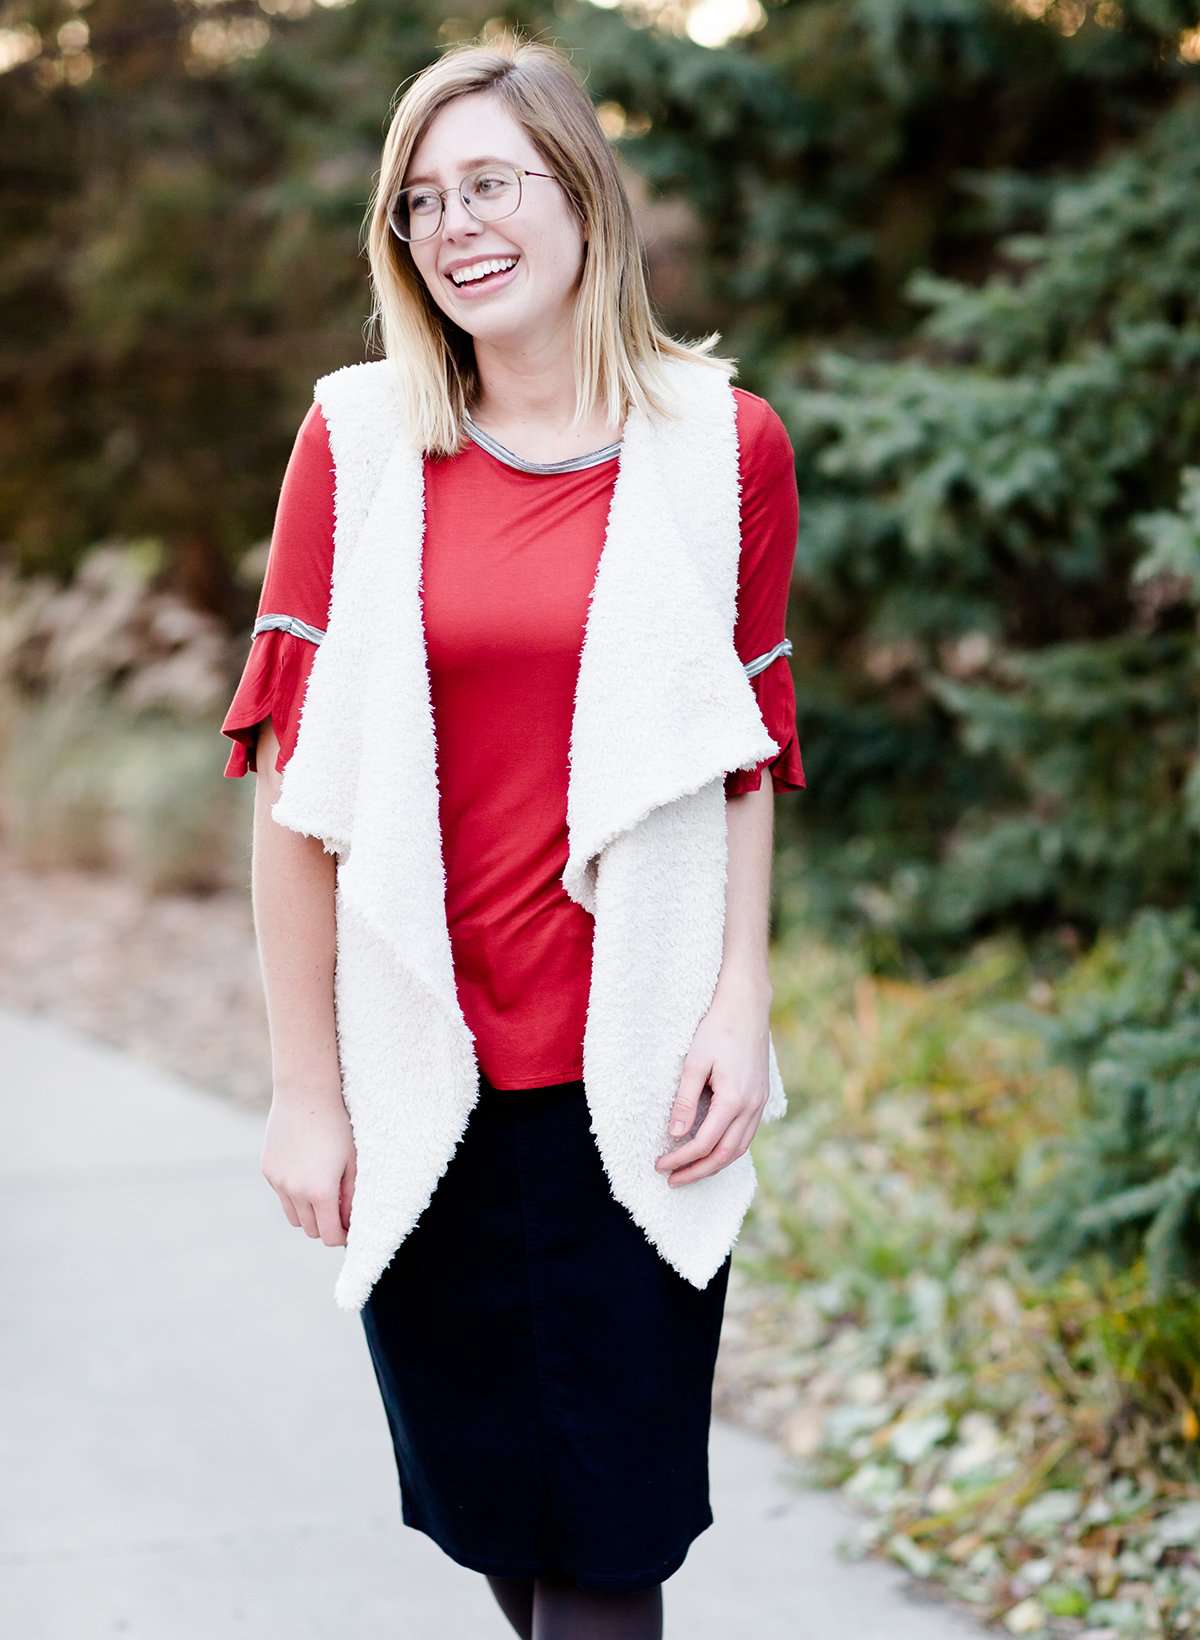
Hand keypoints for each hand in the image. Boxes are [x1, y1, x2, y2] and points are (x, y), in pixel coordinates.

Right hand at [261, 1083, 356, 1245]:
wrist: (306, 1093)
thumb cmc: (338, 1125)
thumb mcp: (352, 1161)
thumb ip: (351, 1196)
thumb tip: (349, 1223)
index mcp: (320, 1192)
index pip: (329, 1236)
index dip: (342, 1237)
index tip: (349, 1229)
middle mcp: (295, 1192)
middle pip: (310, 1230)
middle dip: (326, 1225)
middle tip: (339, 1210)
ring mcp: (278, 1182)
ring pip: (293, 1217)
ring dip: (308, 1214)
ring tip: (322, 1194)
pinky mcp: (267, 1170)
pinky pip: (282, 1195)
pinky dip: (293, 1194)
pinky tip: (306, 1172)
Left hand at [654, 972, 771, 1186]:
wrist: (747, 1006)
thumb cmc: (717, 1029)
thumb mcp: (695, 1062)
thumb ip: (685, 1100)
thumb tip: (676, 1134)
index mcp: (734, 1100)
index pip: (703, 1143)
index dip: (680, 1159)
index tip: (659, 1165)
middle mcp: (752, 1107)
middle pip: (724, 1154)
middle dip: (697, 1171)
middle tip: (672, 1181)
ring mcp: (760, 1103)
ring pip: (739, 1148)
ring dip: (714, 1164)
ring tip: (690, 1172)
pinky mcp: (761, 1097)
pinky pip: (746, 1134)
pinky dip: (728, 1149)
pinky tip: (712, 1150)